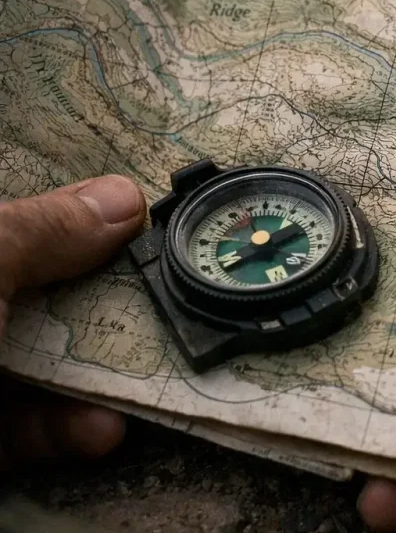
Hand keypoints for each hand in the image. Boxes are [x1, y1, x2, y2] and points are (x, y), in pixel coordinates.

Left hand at [0, 176, 145, 470]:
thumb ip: (40, 230)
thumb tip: (122, 197)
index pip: (6, 224)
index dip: (59, 214)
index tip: (121, 219)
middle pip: (24, 288)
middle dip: (90, 295)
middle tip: (147, 295)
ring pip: (26, 363)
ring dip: (91, 375)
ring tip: (142, 375)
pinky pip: (15, 428)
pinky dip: (62, 432)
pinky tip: (97, 432)